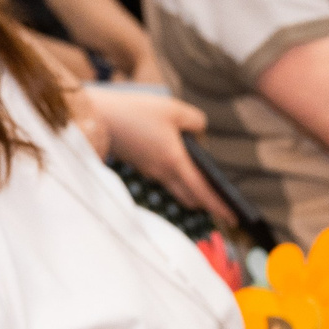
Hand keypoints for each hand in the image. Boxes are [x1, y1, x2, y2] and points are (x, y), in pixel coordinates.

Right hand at [83, 87, 235, 224]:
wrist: (95, 116)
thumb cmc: (134, 112)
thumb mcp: (172, 109)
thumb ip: (194, 121)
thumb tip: (200, 133)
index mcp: (175, 163)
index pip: (203, 192)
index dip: (220, 206)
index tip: (234, 219)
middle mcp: (163, 173)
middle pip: (190, 196)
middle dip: (206, 201)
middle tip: (222, 202)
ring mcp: (149, 170)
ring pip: (176, 187)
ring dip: (191, 189)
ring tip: (204, 181)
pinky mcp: (138, 163)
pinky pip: (163, 176)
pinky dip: (175, 175)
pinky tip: (178, 160)